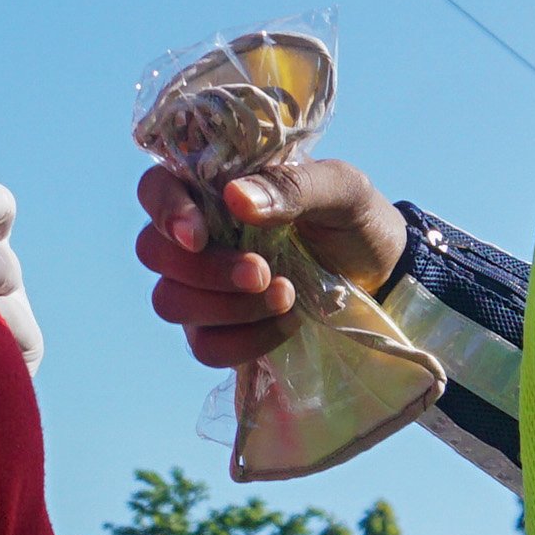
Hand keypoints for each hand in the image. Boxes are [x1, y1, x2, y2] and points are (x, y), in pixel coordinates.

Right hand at [131, 157, 402, 368]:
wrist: (381, 276)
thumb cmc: (353, 221)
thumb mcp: (340, 190)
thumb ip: (291, 187)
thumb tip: (236, 198)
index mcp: (213, 189)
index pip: (154, 189)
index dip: (164, 212)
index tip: (198, 236)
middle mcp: (196, 237)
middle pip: (153, 253)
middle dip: (206, 270)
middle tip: (262, 272)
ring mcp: (202, 287)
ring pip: (171, 303)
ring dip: (228, 307)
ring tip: (286, 295)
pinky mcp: (219, 331)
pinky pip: (204, 347)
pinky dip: (245, 341)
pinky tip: (286, 323)